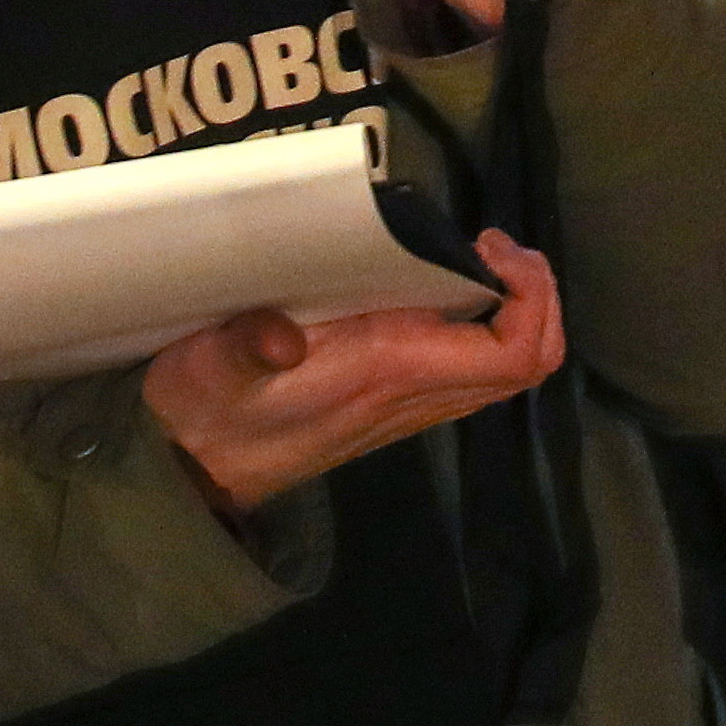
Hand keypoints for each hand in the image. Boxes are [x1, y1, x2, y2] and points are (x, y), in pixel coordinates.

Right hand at [144, 234, 565, 517]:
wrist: (189, 479)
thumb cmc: (202, 415)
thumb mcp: (210, 368)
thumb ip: (246, 346)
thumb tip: (278, 337)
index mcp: (392, 375)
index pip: (512, 356)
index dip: (532, 298)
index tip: (491, 247)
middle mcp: (415, 395)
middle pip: (527, 363)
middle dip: (535, 296)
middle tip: (493, 246)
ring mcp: (408, 405)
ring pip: (503, 370)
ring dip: (512, 309)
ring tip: (472, 255)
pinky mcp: (392, 406)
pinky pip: (470, 371)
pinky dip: (481, 325)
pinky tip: (436, 286)